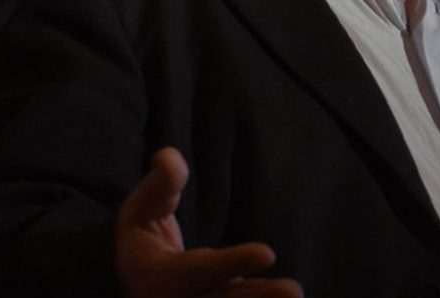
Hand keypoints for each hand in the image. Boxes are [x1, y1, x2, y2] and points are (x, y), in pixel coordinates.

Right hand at [116, 147, 302, 297]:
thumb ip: (159, 186)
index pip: (197, 271)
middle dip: (258, 297)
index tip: (268, 253)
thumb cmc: (146, 242)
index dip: (231, 264)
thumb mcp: (141, 211)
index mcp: (157, 278)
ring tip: (297, 294)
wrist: (145, 288)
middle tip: (295, 290)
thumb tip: (169, 156)